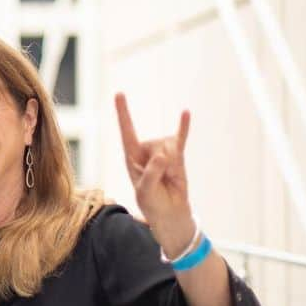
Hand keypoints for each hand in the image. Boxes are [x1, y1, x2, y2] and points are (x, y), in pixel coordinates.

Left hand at [114, 93, 194, 256]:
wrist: (170, 212)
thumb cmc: (152, 202)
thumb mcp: (144, 192)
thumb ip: (151, 173)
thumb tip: (162, 155)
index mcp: (131, 156)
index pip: (126, 131)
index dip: (123, 113)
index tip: (119, 93)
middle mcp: (146, 150)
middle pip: (156, 145)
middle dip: (162, 165)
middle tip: (161, 182)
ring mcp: (162, 151)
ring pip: (171, 147)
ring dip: (173, 166)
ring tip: (169, 179)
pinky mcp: (178, 155)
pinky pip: (181, 138)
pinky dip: (184, 126)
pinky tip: (186, 113)